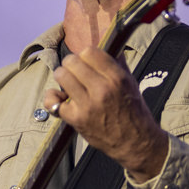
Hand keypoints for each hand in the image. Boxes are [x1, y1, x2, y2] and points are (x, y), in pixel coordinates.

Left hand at [45, 47, 169, 180]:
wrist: (136, 143)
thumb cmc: (134, 112)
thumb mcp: (131, 83)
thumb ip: (118, 64)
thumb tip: (108, 45)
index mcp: (117, 78)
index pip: (90, 52)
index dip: (86, 55)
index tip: (87, 62)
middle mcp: (102, 90)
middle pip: (72, 61)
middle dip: (72, 65)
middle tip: (76, 72)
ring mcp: (87, 105)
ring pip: (61, 75)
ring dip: (63, 77)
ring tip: (69, 83)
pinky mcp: (76, 119)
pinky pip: (52, 101)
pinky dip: (52, 98)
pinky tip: (60, 98)